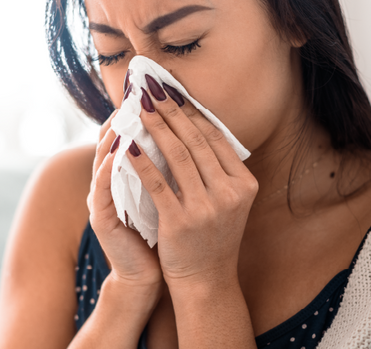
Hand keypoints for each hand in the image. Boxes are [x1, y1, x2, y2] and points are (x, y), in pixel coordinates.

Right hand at [87, 109, 163, 294]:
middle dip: (127, 114)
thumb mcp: (169, 190)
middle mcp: (110, 181)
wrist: (151, 272)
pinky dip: (108, 168)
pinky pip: (102, 188)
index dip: (140, 112)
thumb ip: (170, 164)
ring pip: (104, 157)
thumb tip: (191, 133)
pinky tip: (119, 151)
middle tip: (139, 91)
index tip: (154, 92)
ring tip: (128, 112)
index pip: (129, 133)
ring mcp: (101, 199)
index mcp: (128, 173)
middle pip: (113, 138)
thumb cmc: (164, 228)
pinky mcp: (100, 219)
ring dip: (115, 133)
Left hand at [126, 78, 258, 287]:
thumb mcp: (227, 200)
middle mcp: (230, 192)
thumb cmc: (212, 235)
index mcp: (243, 183)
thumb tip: (192, 126)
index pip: (214, 138)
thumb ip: (217, 168)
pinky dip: (141, 162)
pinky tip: (127, 145)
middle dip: (171, 111)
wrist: (206, 280)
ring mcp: (207, 208)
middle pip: (195, 141)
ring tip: (139, 109)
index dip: (191, 112)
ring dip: (155, 128)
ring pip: (177, 156)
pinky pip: (157, 183)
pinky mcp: (181, 221)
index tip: (173, 93)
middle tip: (152, 90)